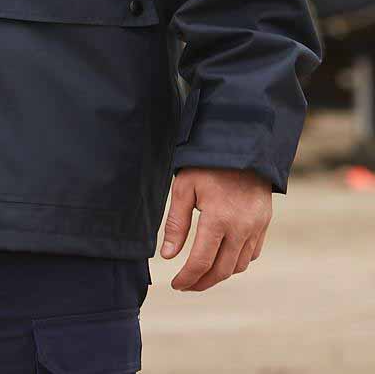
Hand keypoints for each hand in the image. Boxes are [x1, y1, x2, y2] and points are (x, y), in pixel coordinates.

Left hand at [160, 167, 271, 290]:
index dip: (187, 278)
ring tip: (202, 274)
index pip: (201, 262)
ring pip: (238, 266)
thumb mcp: (184, 187)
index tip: (175, 285)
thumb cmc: (207, 165)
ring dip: (219, 275)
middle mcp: (241, 228)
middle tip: (186, 286)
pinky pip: (251, 254)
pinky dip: (236, 262)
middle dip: (202, 283)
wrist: (242, 146)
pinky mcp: (264, 224)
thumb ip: (176, 224)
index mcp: (218, 219)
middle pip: (221, 271)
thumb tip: (167, 256)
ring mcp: (256, 227)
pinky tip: (222, 258)